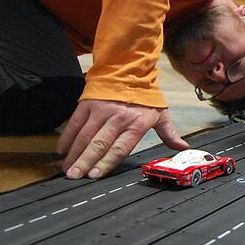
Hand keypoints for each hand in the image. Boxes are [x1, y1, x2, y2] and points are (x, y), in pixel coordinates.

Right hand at [57, 99, 189, 178]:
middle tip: (74, 176)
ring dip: (74, 153)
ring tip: (67, 168)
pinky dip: (67, 137)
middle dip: (85, 162)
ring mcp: (101, 110)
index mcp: (135, 124)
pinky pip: (75, 123)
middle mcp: (117, 118)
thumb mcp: (160, 113)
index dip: (106, 163)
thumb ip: (169, 133)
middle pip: (99, 144)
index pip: (120, 148)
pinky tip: (62, 150)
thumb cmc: (145, 95)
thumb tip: (182, 147)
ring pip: (85, 135)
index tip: (95, 176)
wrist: (129, 68)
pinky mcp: (87, 104)